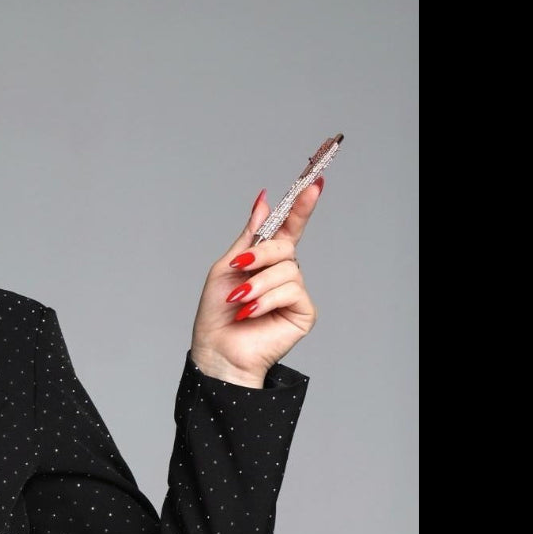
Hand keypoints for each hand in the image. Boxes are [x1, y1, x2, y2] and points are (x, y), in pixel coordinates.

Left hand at [189, 177, 322, 386]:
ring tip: (239, 302)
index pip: (289, 228)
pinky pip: (291, 291)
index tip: (315, 184)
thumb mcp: (227, 267)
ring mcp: (296, 292)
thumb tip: (263, 201)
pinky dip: (265, 300)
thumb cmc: (217, 312)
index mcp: (267, 260)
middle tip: (238, 269)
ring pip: (287, 270)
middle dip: (260, 255)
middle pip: (285, 246)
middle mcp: (285, 273)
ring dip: (256, 285)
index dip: (302, 207)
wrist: (217, 350)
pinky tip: (250, 313)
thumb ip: (249, 237)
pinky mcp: (303, 312)